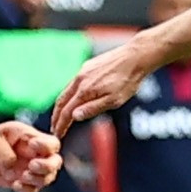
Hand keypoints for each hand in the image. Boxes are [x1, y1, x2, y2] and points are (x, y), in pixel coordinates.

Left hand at [0, 120, 62, 191]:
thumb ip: (4, 153)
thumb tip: (13, 171)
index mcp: (30, 138)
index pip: (52, 143)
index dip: (47, 146)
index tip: (33, 145)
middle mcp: (34, 154)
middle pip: (55, 162)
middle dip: (47, 166)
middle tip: (31, 166)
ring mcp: (29, 168)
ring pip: (47, 177)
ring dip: (38, 179)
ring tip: (21, 177)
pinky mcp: (21, 180)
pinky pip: (32, 189)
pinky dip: (27, 189)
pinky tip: (15, 185)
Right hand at [51, 33, 165, 130]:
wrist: (136, 57)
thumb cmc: (128, 80)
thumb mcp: (113, 100)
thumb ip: (92, 109)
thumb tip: (74, 116)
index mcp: (85, 91)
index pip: (66, 112)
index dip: (60, 125)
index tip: (57, 135)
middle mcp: (79, 80)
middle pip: (61, 101)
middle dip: (56, 116)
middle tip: (54, 128)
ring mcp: (82, 72)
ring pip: (65, 91)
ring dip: (61, 105)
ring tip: (61, 116)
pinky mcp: (88, 67)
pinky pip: (73, 83)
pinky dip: (68, 94)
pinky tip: (74, 98)